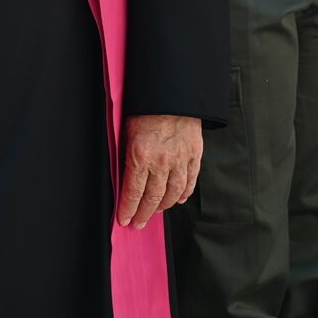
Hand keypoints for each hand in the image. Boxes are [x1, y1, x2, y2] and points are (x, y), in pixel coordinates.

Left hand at [116, 113, 201, 228]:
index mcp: (140, 155)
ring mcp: (180, 160)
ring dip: (162, 206)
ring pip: (172, 193)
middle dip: (143, 214)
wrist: (172, 93)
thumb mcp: (125, 130)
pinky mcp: (194, 156)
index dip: (128, 209)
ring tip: (154, 213)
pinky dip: (183, 194)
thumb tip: (122, 177)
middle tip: (137, 223)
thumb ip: (126, 155)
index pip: (133, 191)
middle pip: (152, 197)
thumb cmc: (143, 109)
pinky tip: (176, 200)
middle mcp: (161, 162)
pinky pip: (189, 182)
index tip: (124, 220)